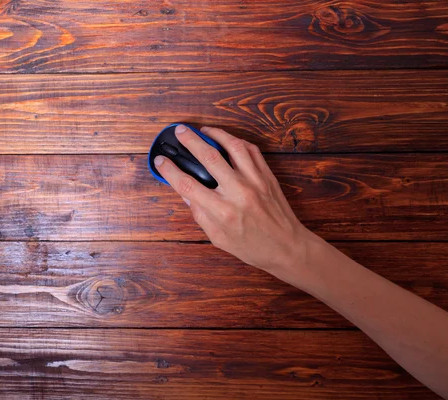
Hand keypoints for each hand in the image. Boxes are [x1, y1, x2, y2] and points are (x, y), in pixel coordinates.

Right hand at [154, 125, 313, 272]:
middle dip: (190, 141)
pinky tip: (227, 139)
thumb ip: (200, 214)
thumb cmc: (252, 246)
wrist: (287, 247)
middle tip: (179, 131)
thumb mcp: (218, 237)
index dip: (170, 170)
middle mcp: (238, 193)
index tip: (160, 160)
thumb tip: (184, 192)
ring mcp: (255, 181)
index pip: (188, 185)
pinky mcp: (267, 176)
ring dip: (215, 133)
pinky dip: (237, 141)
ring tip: (203, 130)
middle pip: (209, 158)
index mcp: (222, 212)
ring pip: (233, 146)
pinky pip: (251, 151)